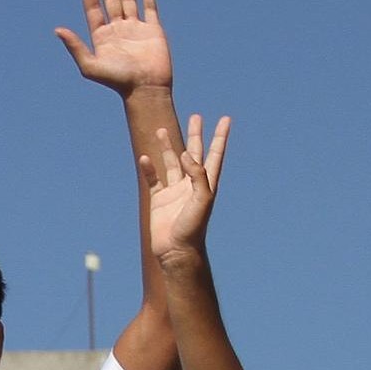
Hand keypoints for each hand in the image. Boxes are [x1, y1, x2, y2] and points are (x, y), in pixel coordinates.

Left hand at [55, 0, 169, 93]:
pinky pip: (150, 7)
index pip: (93, 6)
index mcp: (101, 36)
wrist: (146, 90)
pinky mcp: (154, 30)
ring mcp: (136, 28)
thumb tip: (57, 29)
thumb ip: (75, 47)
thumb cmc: (117, 82)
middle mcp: (118, 29)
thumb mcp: (90, 66)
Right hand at [142, 113, 229, 262]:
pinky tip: (145, 158)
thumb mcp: (202, 199)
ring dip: (167, 147)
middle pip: (193, 153)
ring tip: (161, 129)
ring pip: (171, 163)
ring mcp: (174, 192)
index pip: (215, 155)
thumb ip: (198, 175)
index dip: (220, 137)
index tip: (226, 119)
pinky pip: (153, 180)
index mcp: (206, 184)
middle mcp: (190, 185)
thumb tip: (185, 155)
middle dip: (195, 135)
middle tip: (196, 117)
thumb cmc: (194, 228)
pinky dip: (148, 168)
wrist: (176, 252)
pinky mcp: (159, 200)